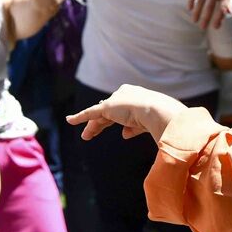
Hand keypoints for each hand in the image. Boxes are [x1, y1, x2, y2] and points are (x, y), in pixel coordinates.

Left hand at [67, 84, 184, 141]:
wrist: (159, 112)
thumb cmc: (162, 119)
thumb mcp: (148, 124)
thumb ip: (134, 127)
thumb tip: (124, 135)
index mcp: (137, 96)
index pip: (124, 109)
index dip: (121, 121)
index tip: (125, 131)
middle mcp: (124, 94)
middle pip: (109, 111)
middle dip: (101, 123)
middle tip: (92, 133)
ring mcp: (115, 100)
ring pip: (99, 115)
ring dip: (92, 127)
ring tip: (86, 136)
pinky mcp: (108, 107)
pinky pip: (90, 113)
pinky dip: (79, 117)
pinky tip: (69, 121)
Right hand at [188, 0, 231, 29]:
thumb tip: (227, 14)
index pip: (222, 7)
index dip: (219, 18)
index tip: (215, 27)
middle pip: (210, 6)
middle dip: (206, 18)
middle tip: (203, 28)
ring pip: (200, 1)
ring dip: (197, 12)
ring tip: (195, 21)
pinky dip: (191, 1)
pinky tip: (190, 8)